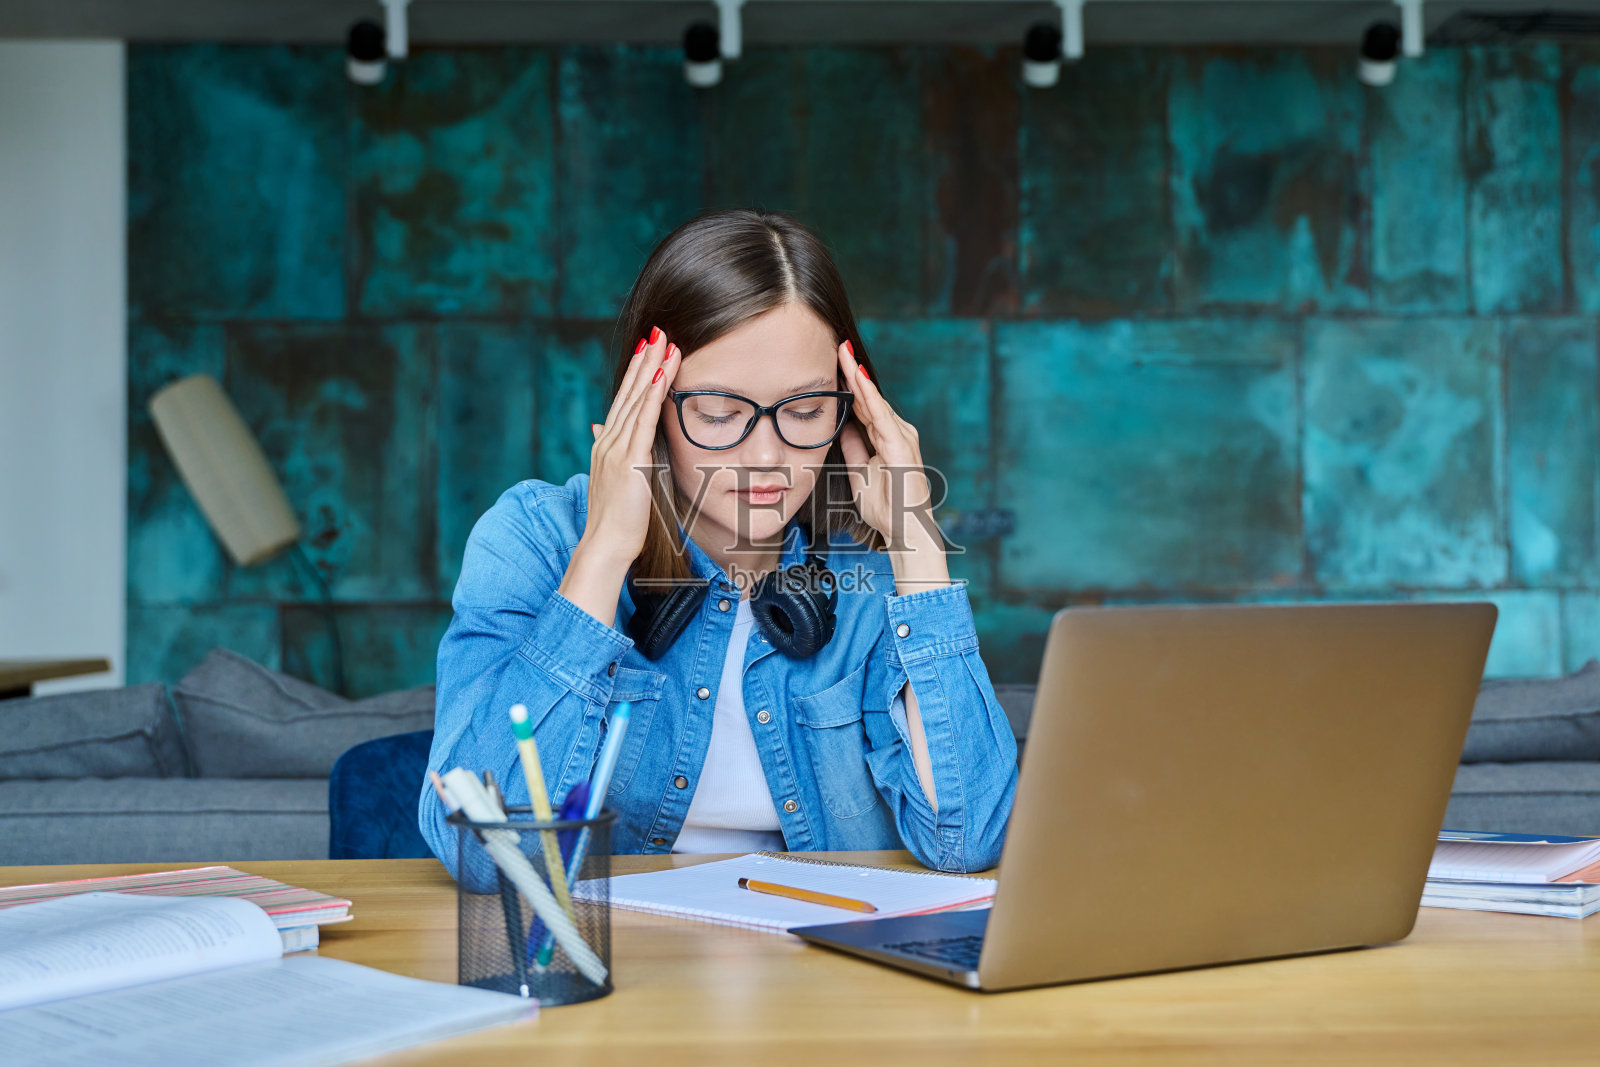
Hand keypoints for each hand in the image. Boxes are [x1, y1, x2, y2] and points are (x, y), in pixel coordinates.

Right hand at [579, 328, 682, 565]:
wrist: (605, 545)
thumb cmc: (615, 520)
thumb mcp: (614, 478)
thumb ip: (612, 450)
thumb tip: (599, 427)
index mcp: (607, 444)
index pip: (624, 400)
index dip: (636, 372)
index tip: (649, 347)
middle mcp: (609, 440)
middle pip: (629, 391)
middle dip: (644, 359)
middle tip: (658, 330)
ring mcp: (617, 448)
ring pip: (636, 398)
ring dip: (651, 367)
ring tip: (665, 340)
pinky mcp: (629, 460)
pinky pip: (642, 420)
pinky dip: (651, 394)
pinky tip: (661, 373)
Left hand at [836, 342, 949, 591]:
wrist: (906, 532)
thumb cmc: (887, 508)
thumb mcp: (859, 473)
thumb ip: (852, 449)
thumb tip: (841, 428)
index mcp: (886, 438)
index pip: (864, 405)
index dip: (848, 384)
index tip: (833, 361)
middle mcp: (897, 432)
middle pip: (870, 397)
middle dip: (852, 370)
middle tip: (837, 343)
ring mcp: (901, 437)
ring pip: (875, 400)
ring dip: (858, 375)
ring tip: (842, 351)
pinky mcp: (901, 446)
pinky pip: (881, 415)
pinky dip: (868, 395)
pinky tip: (856, 378)